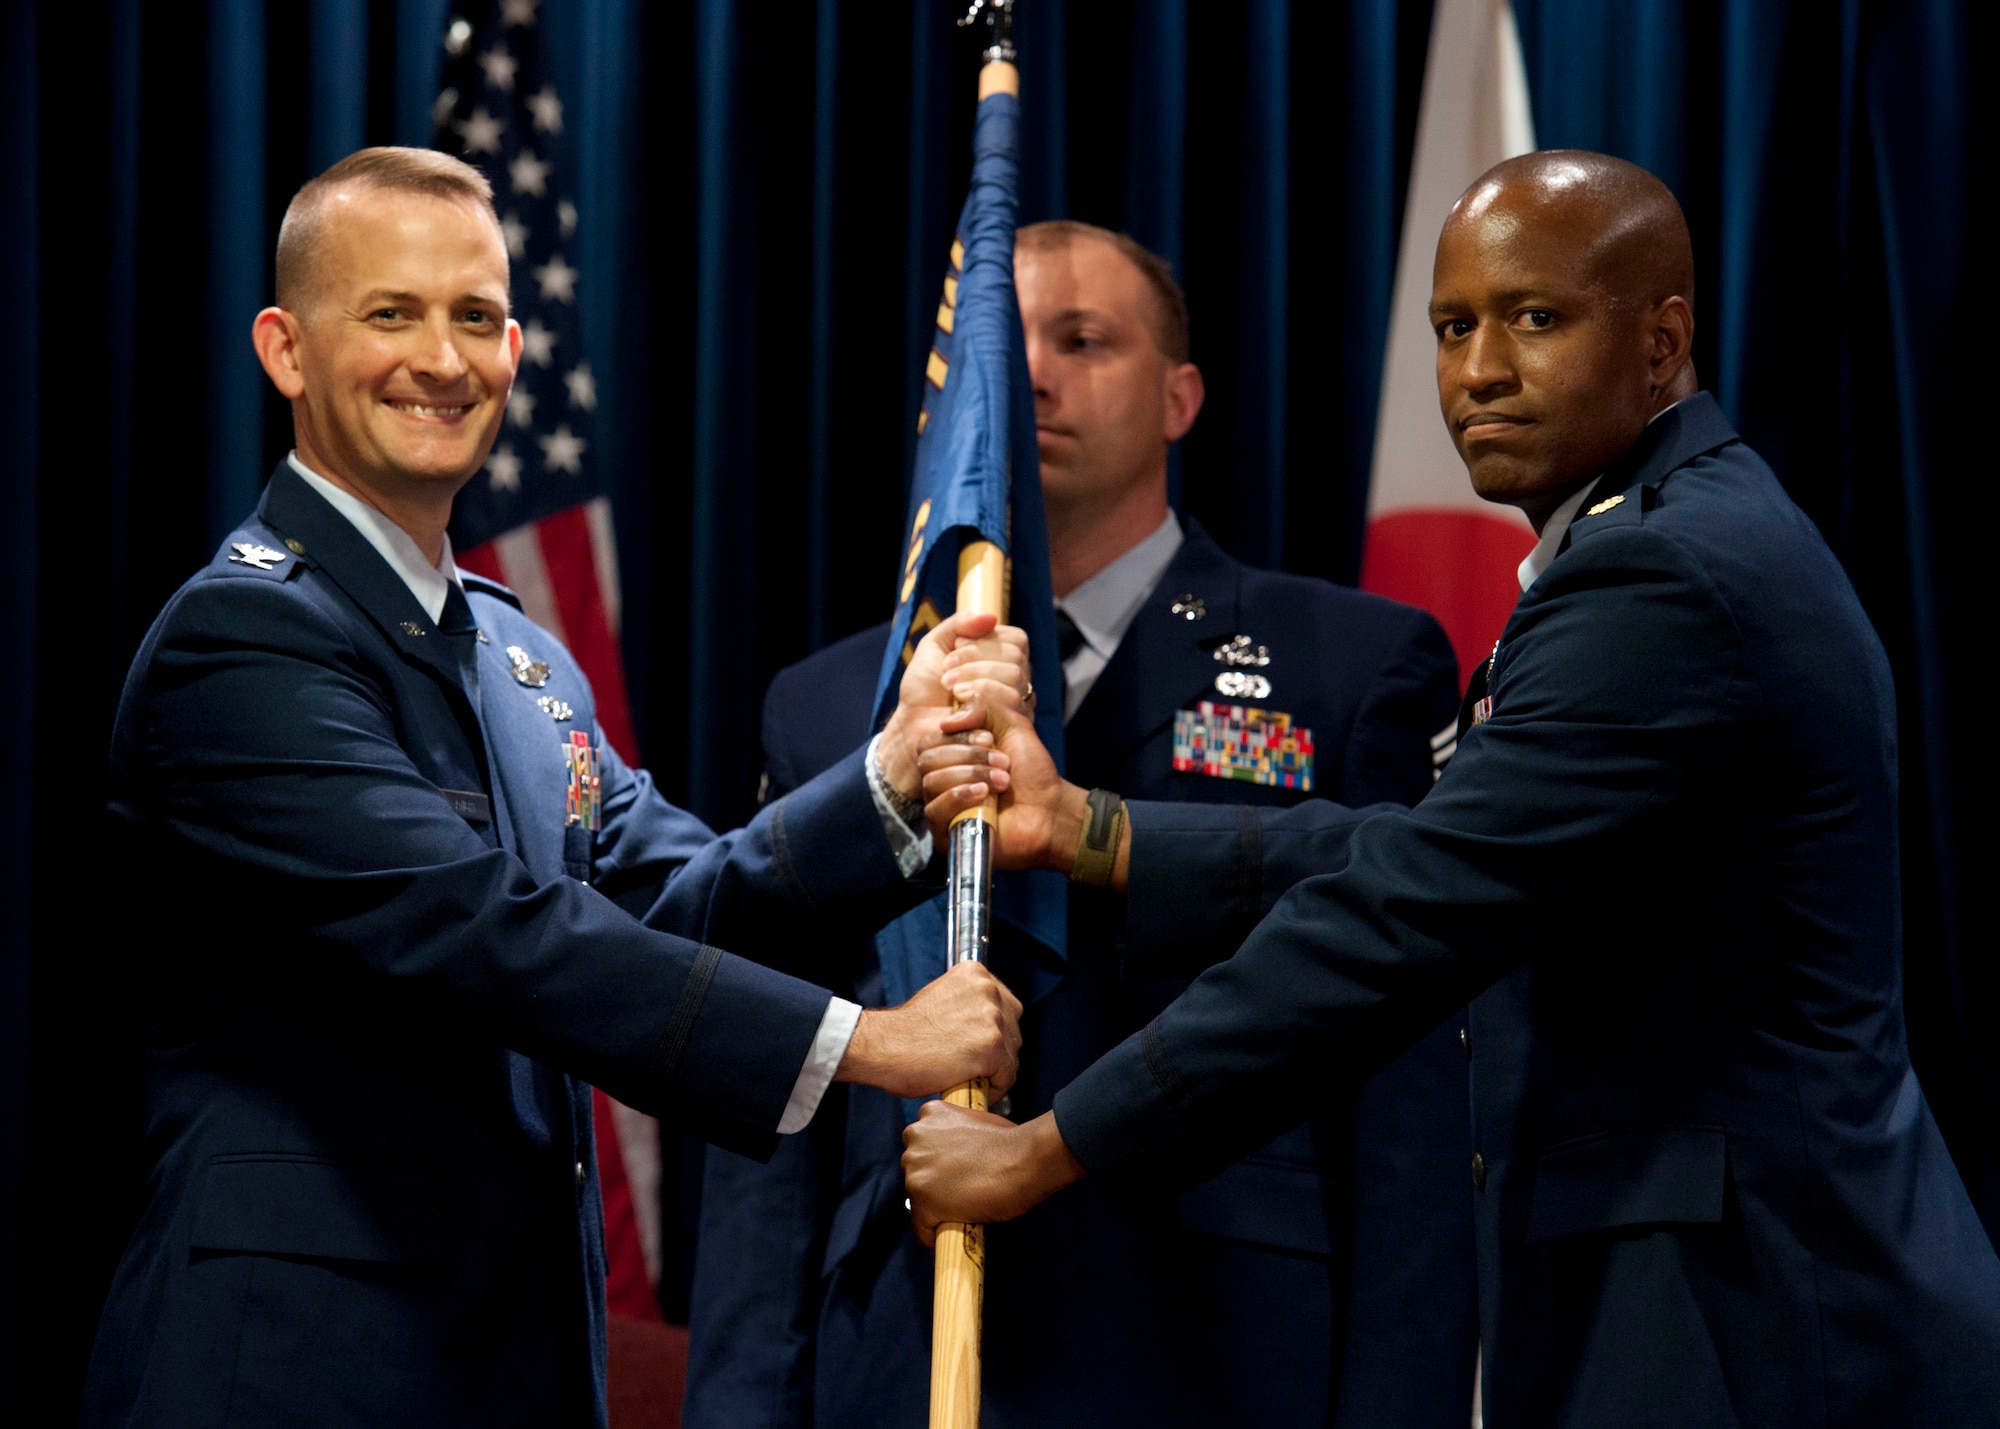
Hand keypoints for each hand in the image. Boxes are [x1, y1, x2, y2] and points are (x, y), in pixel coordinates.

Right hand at [834, 961, 1022, 1098]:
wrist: (884, 1046)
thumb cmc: (906, 1030)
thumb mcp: (942, 997)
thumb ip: (969, 1004)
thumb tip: (988, 1024)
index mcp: (976, 973)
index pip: (1005, 1006)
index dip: (995, 1030)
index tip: (979, 1045)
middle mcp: (989, 990)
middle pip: (1012, 1029)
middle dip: (997, 1050)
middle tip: (972, 1064)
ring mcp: (992, 1018)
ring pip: (1011, 1055)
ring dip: (994, 1070)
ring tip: (968, 1076)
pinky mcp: (992, 1047)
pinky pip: (1006, 1076)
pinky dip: (992, 1087)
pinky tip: (969, 1087)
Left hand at [877, 613, 1032, 804]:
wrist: (913, 726)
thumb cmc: (923, 691)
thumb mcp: (934, 646)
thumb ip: (959, 624)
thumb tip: (992, 616)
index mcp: (1003, 662)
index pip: (1016, 640)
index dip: (986, 640)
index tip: (956, 647)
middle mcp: (1016, 684)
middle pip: (1016, 657)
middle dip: (976, 658)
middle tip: (947, 673)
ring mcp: (1017, 707)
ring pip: (1015, 677)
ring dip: (975, 677)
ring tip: (950, 689)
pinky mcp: (1010, 728)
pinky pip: (1009, 702)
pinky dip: (979, 697)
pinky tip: (958, 706)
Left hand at [902, 1105, 1085, 1245]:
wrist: (1024, 1161)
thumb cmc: (1012, 1143)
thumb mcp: (976, 1122)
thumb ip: (957, 1135)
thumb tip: (958, 1156)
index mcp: (929, 1113)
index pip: (921, 1143)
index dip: (937, 1160)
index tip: (952, 1171)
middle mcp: (915, 1138)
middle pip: (915, 1168)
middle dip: (934, 1180)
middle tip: (960, 1189)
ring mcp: (915, 1170)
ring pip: (917, 1198)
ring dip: (935, 1205)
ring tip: (963, 1208)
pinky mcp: (922, 1201)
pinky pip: (923, 1228)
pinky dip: (936, 1234)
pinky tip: (957, 1229)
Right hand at [916, 707, 1101, 877]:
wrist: (1050, 810)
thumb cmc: (1032, 772)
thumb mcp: (1012, 725)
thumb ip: (984, 705)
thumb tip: (947, 719)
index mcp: (952, 757)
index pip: (931, 740)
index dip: (957, 736)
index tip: (989, 738)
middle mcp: (942, 781)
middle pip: (927, 759)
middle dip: (967, 755)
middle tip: (1002, 762)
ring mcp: (942, 808)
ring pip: (930, 782)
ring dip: (970, 775)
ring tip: (1002, 781)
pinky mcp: (945, 834)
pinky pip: (934, 810)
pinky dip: (959, 796)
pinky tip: (983, 794)